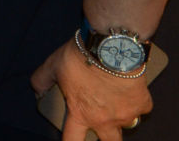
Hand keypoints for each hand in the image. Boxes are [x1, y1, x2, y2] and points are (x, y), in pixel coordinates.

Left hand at [31, 38, 151, 140]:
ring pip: (127, 125)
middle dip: (107, 138)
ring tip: (116, 100)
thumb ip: (42, 80)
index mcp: (80, 113)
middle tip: (104, 129)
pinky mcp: (142, 104)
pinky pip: (142, 109)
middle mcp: (104, 119)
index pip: (72, 140)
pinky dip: (137, 101)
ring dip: (122, 116)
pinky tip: (131, 89)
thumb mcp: (52, 65)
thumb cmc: (80, 56)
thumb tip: (36, 90)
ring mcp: (125, 114)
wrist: (111, 46)